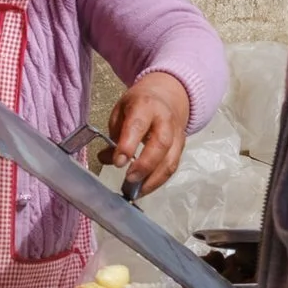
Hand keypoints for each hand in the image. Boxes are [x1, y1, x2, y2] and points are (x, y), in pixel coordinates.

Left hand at [109, 72, 191, 198]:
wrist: (169, 95)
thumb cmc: (139, 104)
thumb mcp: (121, 111)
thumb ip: (114, 135)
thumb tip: (105, 158)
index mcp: (145, 106)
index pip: (138, 126)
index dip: (128, 145)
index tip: (118, 162)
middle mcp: (165, 120)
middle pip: (161, 144)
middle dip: (145, 165)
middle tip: (129, 180)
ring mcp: (177, 135)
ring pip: (170, 160)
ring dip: (153, 180)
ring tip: (135, 192)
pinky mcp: (181, 148)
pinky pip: (172, 167)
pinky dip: (159, 181)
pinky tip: (144, 188)